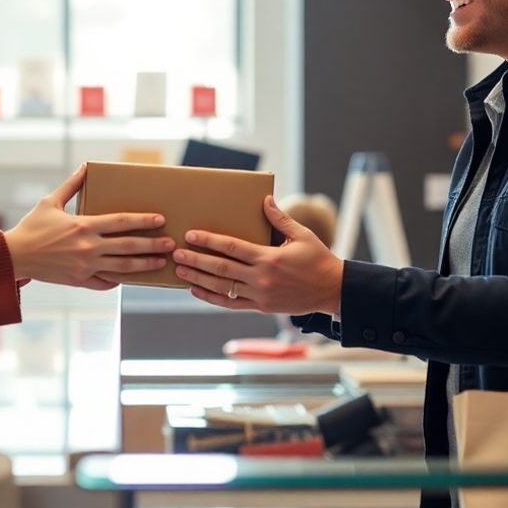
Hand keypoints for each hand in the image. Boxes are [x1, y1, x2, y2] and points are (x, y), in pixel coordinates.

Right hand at [5, 165, 173, 289]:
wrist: (14, 256)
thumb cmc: (31, 227)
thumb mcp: (50, 202)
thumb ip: (71, 185)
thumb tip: (85, 167)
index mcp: (84, 225)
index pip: (121, 222)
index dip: (143, 221)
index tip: (160, 220)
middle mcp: (88, 247)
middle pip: (128, 247)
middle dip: (153, 245)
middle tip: (172, 244)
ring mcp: (85, 266)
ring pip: (122, 267)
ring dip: (144, 265)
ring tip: (161, 262)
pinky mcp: (79, 281)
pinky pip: (105, 283)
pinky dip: (118, 280)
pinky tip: (130, 277)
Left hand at [172, 195, 342, 315]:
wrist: (332, 290)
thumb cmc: (318, 259)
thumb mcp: (302, 235)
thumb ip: (280, 219)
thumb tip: (265, 200)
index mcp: (269, 258)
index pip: (232, 247)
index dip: (209, 241)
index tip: (191, 235)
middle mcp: (261, 278)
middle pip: (220, 268)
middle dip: (196, 260)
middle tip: (175, 253)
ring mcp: (259, 295)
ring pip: (222, 287)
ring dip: (198, 278)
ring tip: (180, 271)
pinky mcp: (260, 307)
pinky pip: (230, 304)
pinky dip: (211, 297)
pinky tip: (196, 290)